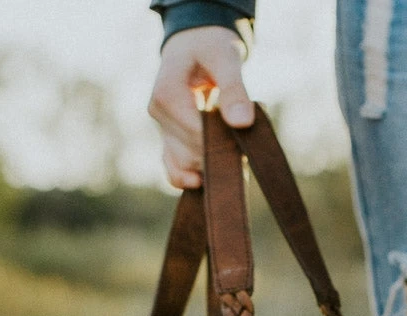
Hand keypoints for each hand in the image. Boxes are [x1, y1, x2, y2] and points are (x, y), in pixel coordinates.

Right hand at [149, 26, 254, 188]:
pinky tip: (208, 180)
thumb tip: (243, 122)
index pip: (195, 132)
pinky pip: (174, 170)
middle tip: (248, 143)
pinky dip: (191, 178)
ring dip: (212, 165)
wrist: (194, 45)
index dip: (222, 140)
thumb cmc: (210, 47)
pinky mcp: (169, 141)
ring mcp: (162, 130)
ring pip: (184, 165)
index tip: (245, 135)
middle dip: (220, 152)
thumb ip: (234, 88)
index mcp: (167, 92)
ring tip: (237, 151)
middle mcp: (158, 114)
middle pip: (190, 152)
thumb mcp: (225, 58)